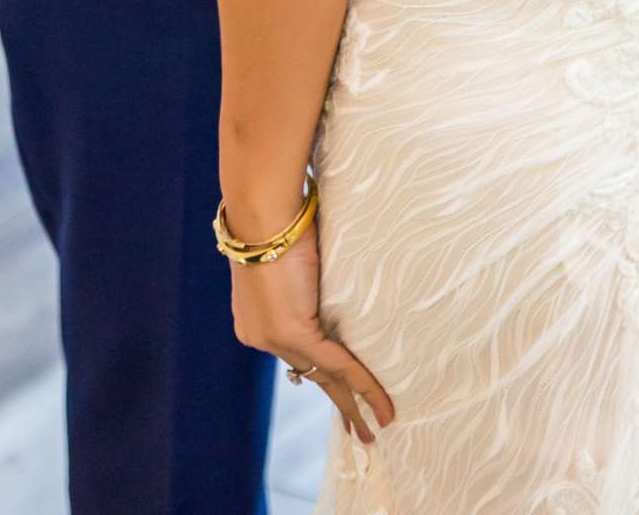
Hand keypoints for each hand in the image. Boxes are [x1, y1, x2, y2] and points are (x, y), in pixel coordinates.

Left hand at [228, 224, 395, 445]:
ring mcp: (272, 338)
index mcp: (256, 318)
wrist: (263, 205)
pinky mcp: (290, 332)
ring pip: (323, 376)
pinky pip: (334, 363)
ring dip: (351, 404)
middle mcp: (260, 336)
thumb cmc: (280, 215)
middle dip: (338, 403)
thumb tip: (325, 278)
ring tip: (372, 430)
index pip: (298, 354)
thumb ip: (307, 280)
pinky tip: (382, 405)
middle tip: (358, 432)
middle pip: (310, 374)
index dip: (323, 374)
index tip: (341, 393)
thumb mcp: (294, 256)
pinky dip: (362, 383)